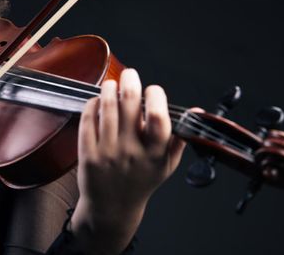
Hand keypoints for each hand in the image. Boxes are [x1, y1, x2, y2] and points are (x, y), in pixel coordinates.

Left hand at [71, 68, 185, 252]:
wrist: (112, 208)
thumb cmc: (140, 182)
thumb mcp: (166, 165)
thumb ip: (180, 138)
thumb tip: (195, 111)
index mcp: (155, 154)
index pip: (160, 117)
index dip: (156, 96)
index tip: (153, 91)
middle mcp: (132, 152)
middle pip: (130, 104)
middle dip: (130, 80)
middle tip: (130, 75)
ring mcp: (108, 152)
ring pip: (107, 107)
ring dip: (109, 88)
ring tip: (112, 84)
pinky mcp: (88, 154)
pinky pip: (88, 120)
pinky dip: (93, 104)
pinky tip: (97, 101)